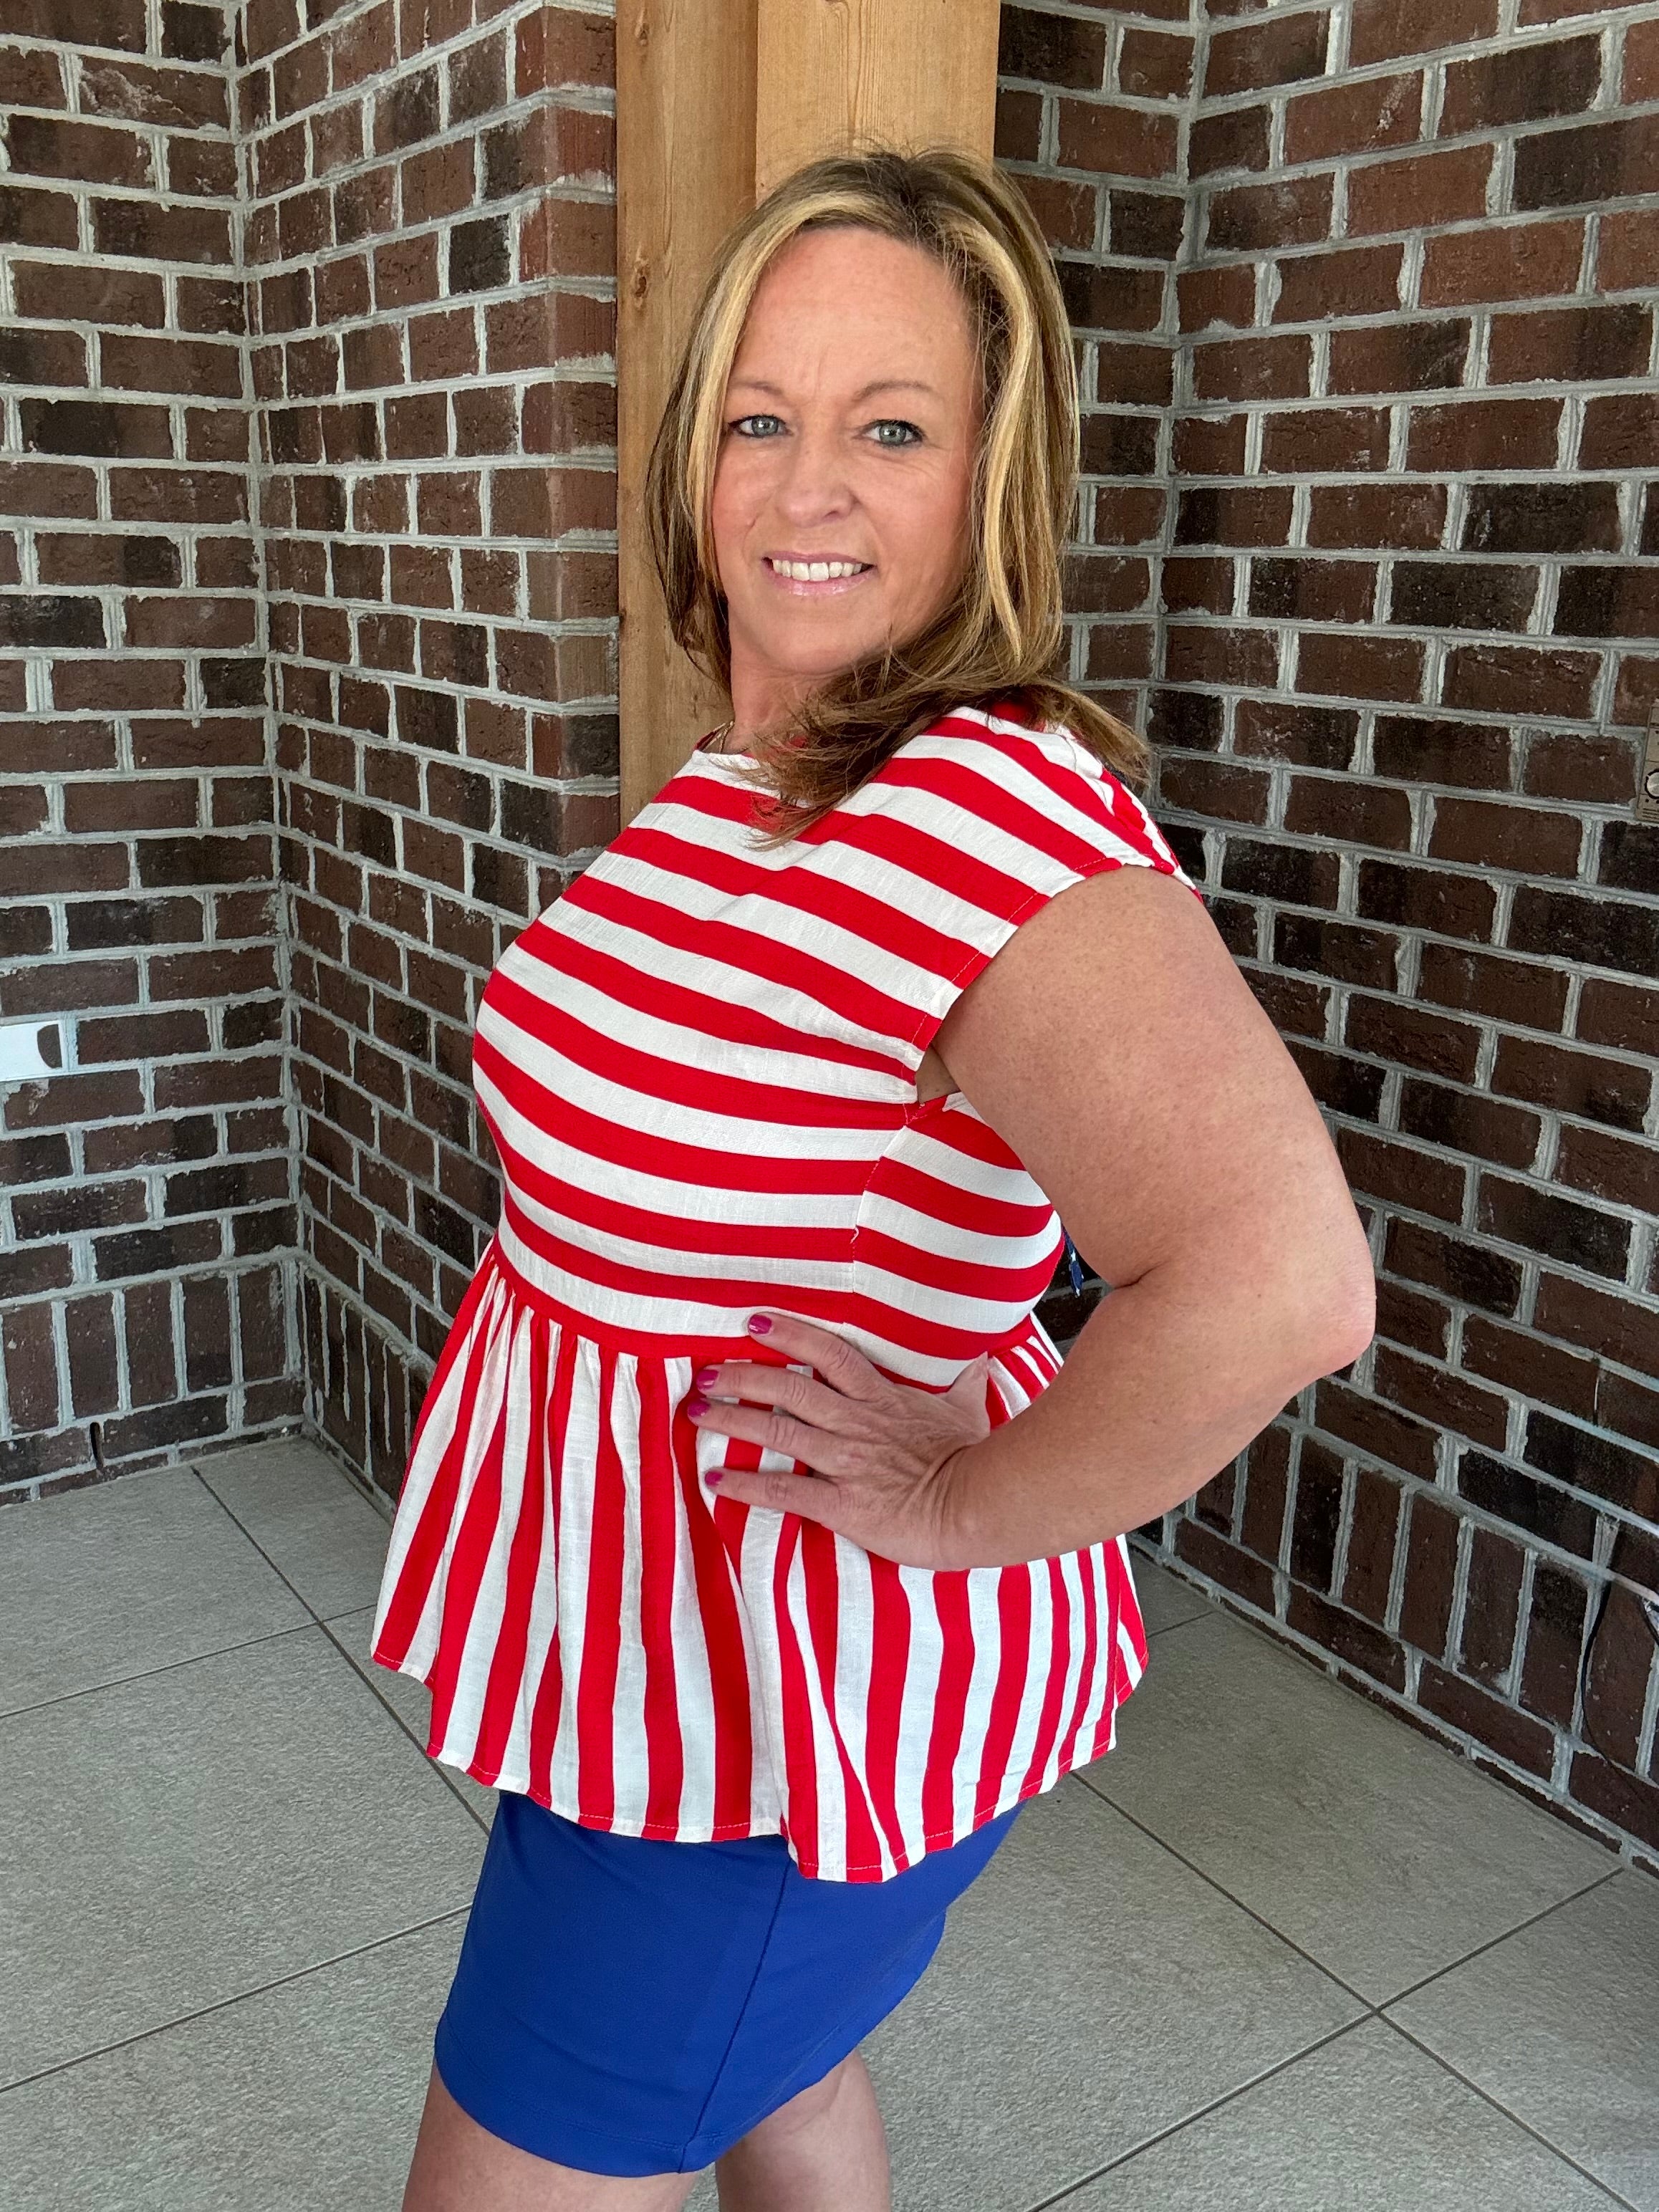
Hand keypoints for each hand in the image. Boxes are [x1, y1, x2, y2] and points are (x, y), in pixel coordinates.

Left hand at [686, 1311, 991, 1570]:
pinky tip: (713, 1479)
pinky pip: (782, 1490)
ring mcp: (845, 1462)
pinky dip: (745, 1484)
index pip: (828, 1353)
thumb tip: (979, 1358)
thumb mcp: (968, 1411)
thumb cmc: (973, 1458)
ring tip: (695, 1413)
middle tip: (705, 1371)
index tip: (755, 1323)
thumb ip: (965, 1382)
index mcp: (880, 1397)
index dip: (789, 1334)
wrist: (978, 1506)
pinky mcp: (840, 1504)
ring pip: (776, 1431)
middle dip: (741, 1376)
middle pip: (787, 1388)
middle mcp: (854, 1422)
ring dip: (730, 1420)